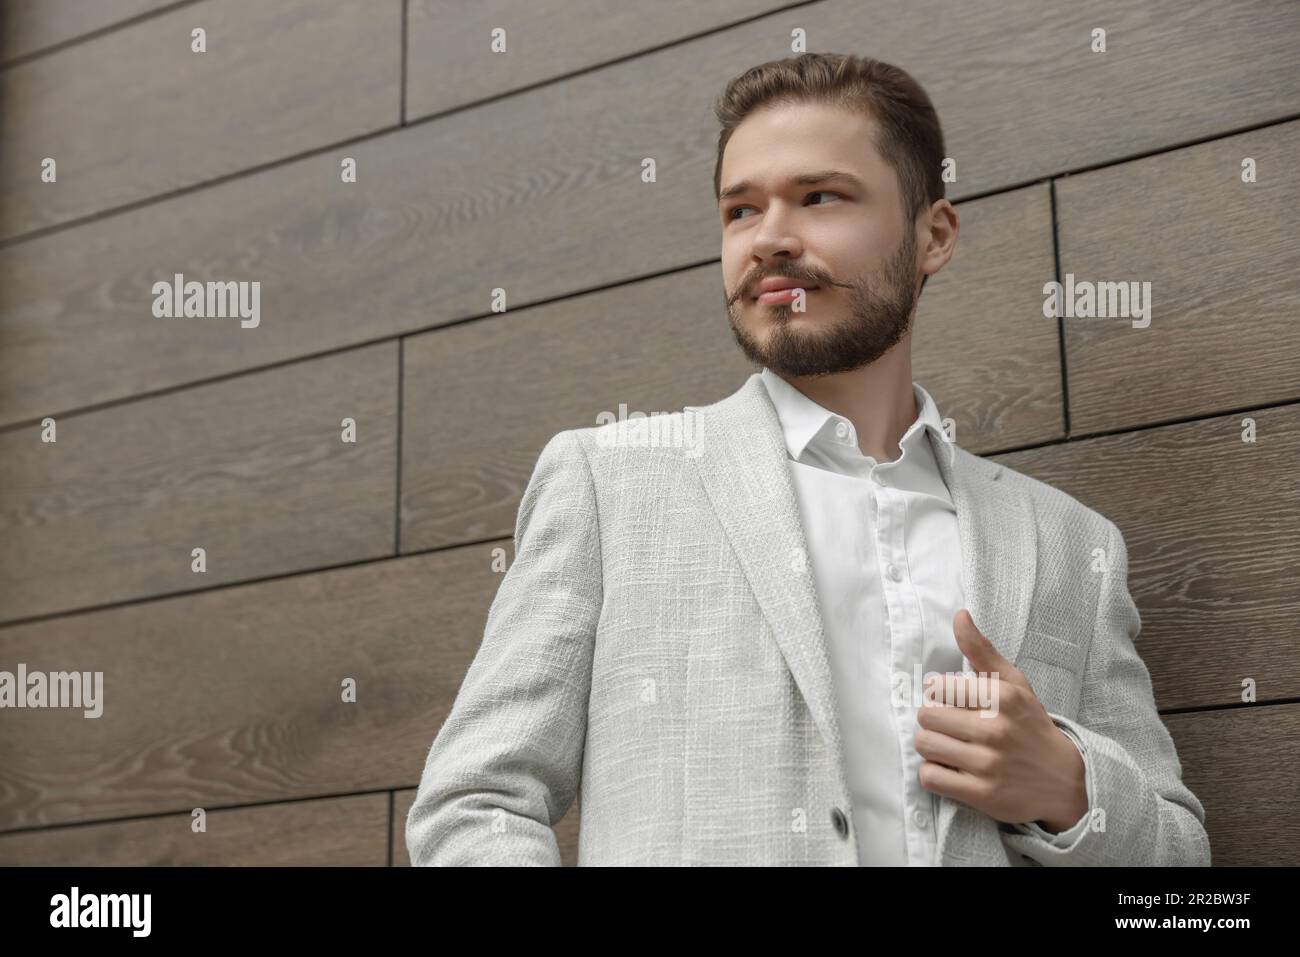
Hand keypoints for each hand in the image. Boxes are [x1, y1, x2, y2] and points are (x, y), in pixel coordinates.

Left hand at [915, 609, 1086, 831]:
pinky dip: (933, 773)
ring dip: (930, 746)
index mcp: (1002, 697)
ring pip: (924, 745)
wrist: (1067, 782)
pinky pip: (931, 777)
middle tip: (950, 727)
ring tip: (948, 747)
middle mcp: (995, 729)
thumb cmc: (1031, 727)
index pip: (937, 687)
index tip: (952, 702)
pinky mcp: (982, 794)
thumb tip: (959, 615)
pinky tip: (950, 769)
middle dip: (933, 721)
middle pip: (926, 716)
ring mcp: (988, 764)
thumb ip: (982, 651)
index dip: (939, 695)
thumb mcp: (1015, 684)